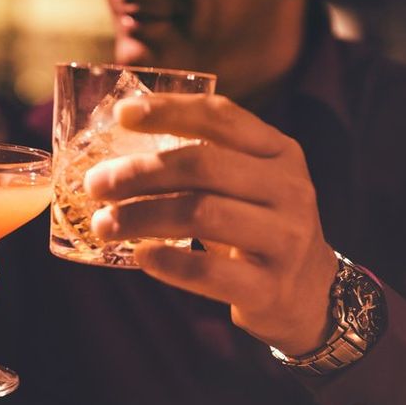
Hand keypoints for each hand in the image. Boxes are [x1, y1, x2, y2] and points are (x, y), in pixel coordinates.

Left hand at [85, 94, 339, 354]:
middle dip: (139, 172)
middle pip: (202, 166)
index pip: (222, 117)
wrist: (310, 294)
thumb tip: (116, 147)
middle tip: (95, 184)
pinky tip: (140, 257)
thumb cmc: (258, 229)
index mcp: (279, 152)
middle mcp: (289, 189)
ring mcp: (285, 239)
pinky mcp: (270, 287)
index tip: (121, 115)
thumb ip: (204, 161)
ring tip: (103, 224)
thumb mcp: (249, 185)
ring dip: (141, 217)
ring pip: (201, 215)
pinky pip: (209, 272)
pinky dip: (168, 263)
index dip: (169, 111)